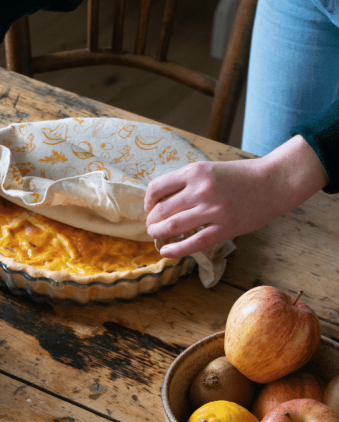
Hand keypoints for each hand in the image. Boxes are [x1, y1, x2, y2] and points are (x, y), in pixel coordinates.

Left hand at [144, 135, 327, 257]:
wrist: (274, 182)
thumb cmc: (240, 176)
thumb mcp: (209, 170)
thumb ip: (187, 183)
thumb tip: (161, 201)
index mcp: (195, 172)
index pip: (157, 188)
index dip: (148, 201)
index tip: (149, 208)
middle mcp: (201, 190)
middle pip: (161, 210)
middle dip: (151, 220)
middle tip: (151, 225)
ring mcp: (213, 210)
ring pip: (172, 227)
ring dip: (158, 233)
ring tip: (155, 236)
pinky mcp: (225, 228)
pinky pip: (193, 243)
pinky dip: (175, 250)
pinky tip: (166, 252)